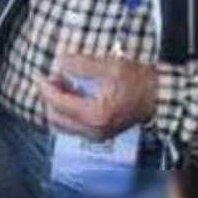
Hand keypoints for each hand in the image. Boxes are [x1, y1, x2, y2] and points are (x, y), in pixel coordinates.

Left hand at [39, 53, 156, 140]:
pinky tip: (72, 93)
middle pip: (55, 118)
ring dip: (57, 105)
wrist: (158, 96)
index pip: (58, 104)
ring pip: (62, 125)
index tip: (39, 74)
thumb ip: (80, 65)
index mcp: (94, 115)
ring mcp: (96, 135)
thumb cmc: (136, 80)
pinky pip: (73, 126)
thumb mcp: (107, 66)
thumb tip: (58, 62)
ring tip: (62, 84)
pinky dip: (67, 112)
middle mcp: (92, 130)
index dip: (45, 87)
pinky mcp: (99, 134)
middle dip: (49, 98)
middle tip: (52, 78)